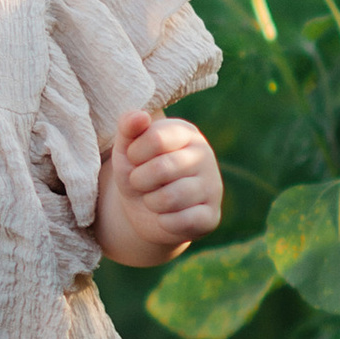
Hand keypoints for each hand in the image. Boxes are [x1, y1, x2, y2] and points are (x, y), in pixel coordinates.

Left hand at [97, 109, 223, 266]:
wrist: (143, 210)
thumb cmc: (137, 171)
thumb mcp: (127, 148)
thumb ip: (128, 126)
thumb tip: (141, 116)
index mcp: (186, 132)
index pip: (156, 138)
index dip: (134, 154)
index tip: (134, 159)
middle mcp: (205, 156)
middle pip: (162, 169)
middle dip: (139, 181)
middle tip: (141, 183)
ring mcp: (212, 186)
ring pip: (171, 198)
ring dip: (151, 202)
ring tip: (153, 199)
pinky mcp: (211, 216)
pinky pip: (183, 222)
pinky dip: (164, 222)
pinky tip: (166, 216)